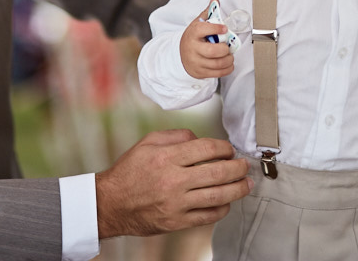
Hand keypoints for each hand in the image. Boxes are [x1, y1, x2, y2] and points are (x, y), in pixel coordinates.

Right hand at [95, 129, 252, 238]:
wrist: (111, 204)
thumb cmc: (129, 172)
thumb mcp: (147, 143)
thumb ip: (175, 136)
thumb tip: (200, 139)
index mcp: (166, 157)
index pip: (206, 148)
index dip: (224, 147)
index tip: (229, 149)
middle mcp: (173, 180)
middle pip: (217, 172)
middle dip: (237, 167)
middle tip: (244, 165)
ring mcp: (176, 203)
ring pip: (217, 195)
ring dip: (237, 189)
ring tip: (246, 183)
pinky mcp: (176, 222)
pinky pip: (207, 216)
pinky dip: (222, 209)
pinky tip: (227, 202)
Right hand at [179, 0, 233, 78]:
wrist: (180, 55)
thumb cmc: (193, 38)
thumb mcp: (197, 24)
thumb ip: (208, 12)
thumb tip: (214, 0)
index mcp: (193, 34)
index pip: (204, 29)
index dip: (216, 28)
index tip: (225, 29)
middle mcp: (193, 49)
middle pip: (213, 51)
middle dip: (225, 49)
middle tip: (227, 46)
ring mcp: (196, 62)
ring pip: (217, 64)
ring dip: (229, 59)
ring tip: (229, 55)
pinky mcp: (200, 72)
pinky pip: (218, 73)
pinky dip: (228, 68)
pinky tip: (228, 63)